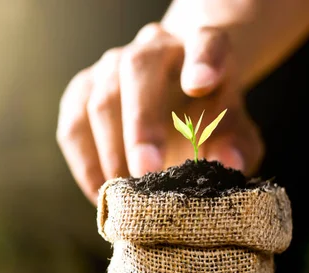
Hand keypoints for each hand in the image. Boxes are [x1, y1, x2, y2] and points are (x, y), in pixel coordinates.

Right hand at [57, 23, 263, 204]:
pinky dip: (85, 164)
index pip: (205, 41)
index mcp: (200, 45)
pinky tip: (102, 193)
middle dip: (141, 123)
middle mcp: (152, 48)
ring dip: (111, 151)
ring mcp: (110, 65)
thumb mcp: (232, 128)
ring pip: (100, 99)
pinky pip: (73, 126)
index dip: (204, 60)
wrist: (176, 95)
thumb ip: (235, 144)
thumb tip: (227, 164)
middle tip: (146, 171)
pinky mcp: (82, 89)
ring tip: (126, 194)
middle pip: (139, 69)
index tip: (202, 84)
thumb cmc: (207, 115)